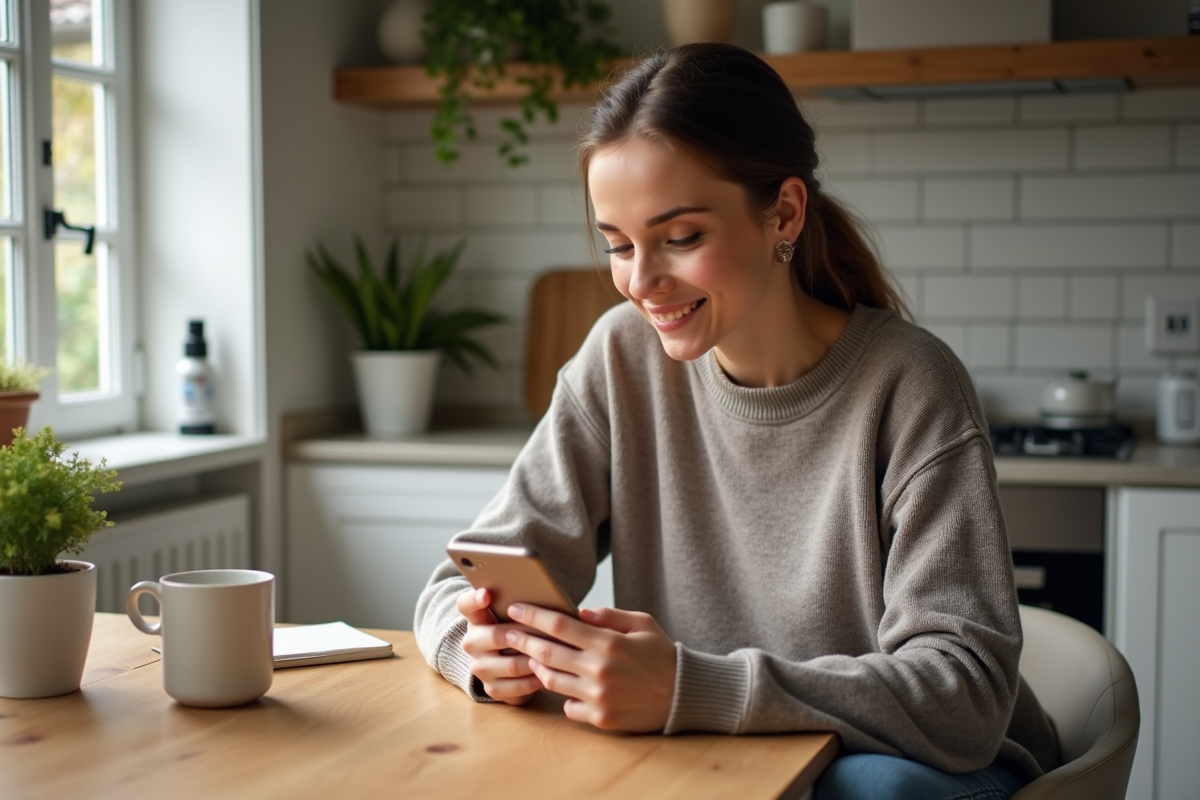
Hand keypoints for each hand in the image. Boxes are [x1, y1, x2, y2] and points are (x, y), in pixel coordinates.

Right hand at [456, 587, 542, 704]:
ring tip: (556, 655)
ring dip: (535, 660)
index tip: (486, 594)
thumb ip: (520, 603)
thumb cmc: (516, 629)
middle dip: (525, 633)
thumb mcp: (513, 613)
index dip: (475, 599)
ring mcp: (479, 667)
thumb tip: (549, 596)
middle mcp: (472, 642)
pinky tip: (548, 674)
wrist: (504, 661)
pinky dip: (534, 681)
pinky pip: (516, 687)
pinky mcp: (492, 688)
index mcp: (475, 618)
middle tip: (549, 631)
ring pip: (511, 665)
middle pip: (496, 635)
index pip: (466, 604)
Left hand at [504, 604, 676, 732]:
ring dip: (537, 668)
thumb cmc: (661, 654)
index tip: (515, 608)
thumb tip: (578, 613)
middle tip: (506, 632)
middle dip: (521, 640)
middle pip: (546, 653)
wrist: (684, 695)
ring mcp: (597, 697)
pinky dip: (564, 695)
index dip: (533, 615)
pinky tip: (567, 686)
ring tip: (532, 657)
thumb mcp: (642, 623)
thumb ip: (609, 616)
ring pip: (551, 681)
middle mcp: (599, 670)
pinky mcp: (600, 718)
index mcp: (608, 643)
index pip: (559, 625)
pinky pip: (568, 706)